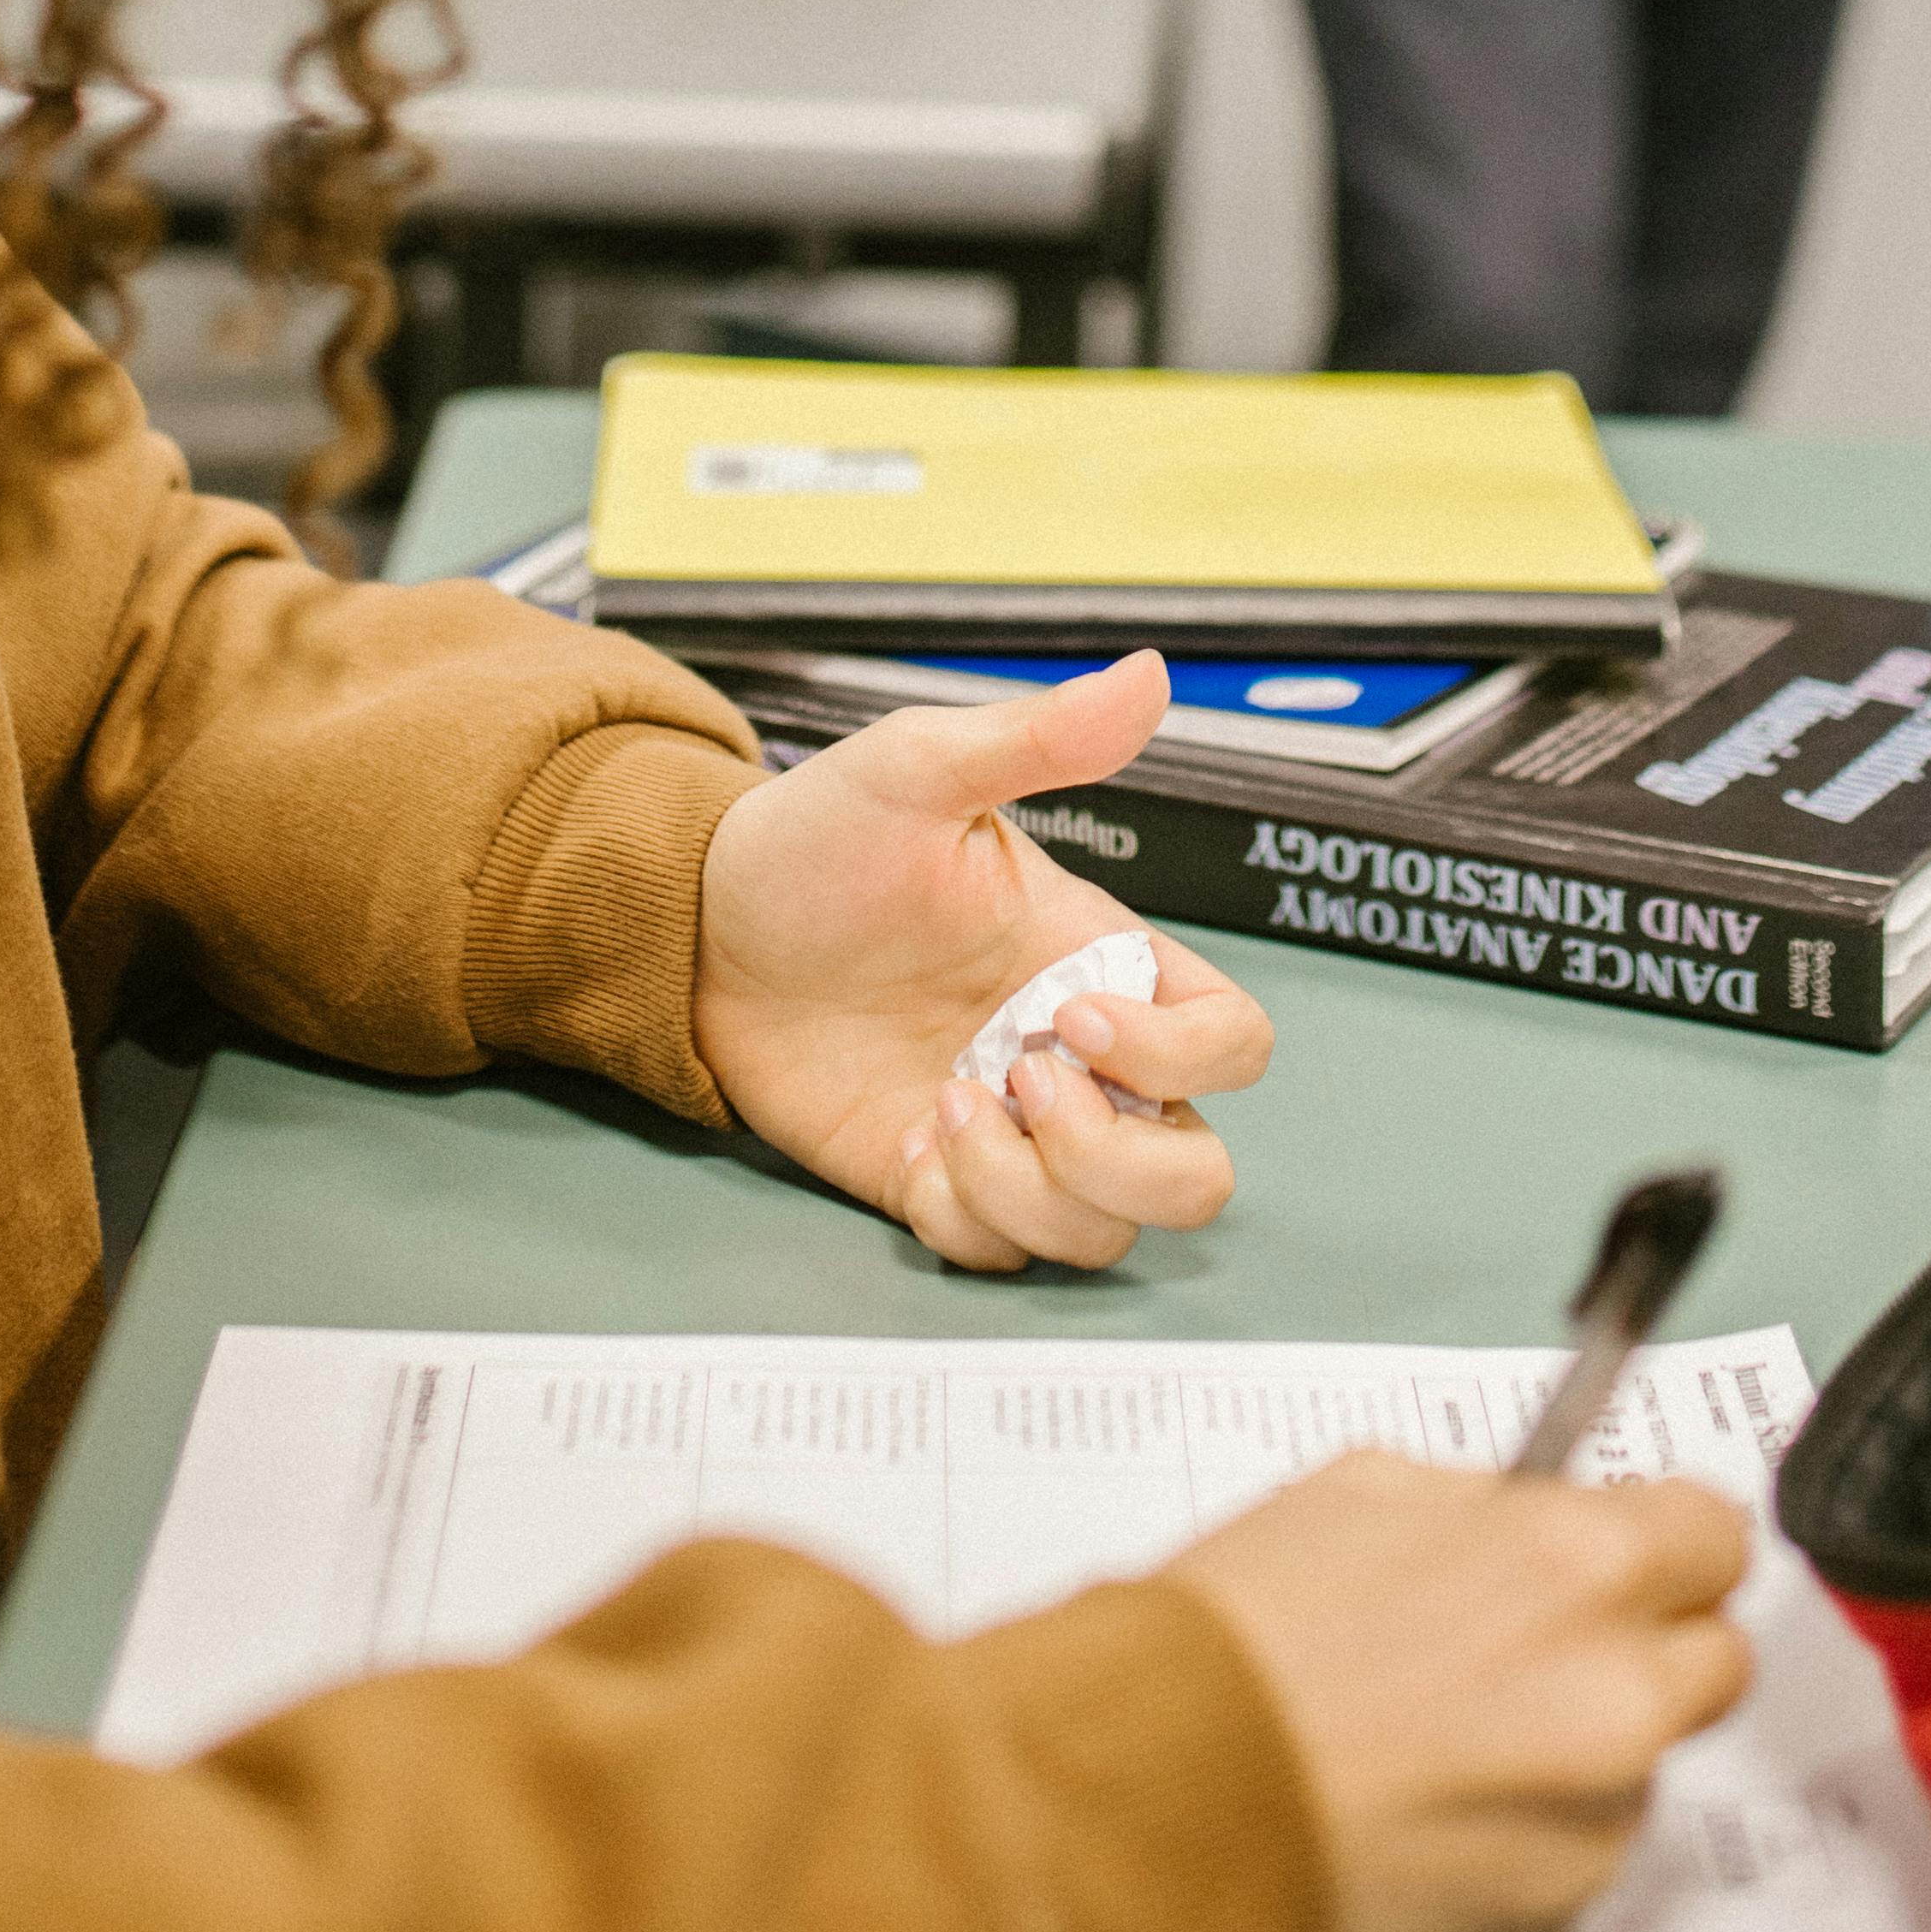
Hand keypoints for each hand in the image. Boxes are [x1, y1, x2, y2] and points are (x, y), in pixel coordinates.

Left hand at [691, 654, 1270, 1270]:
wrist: (698, 926)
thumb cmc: (820, 839)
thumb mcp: (920, 770)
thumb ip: (1037, 738)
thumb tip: (1147, 674)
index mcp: (1096, 963)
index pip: (1232, 1042)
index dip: (1183, 1055)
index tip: (1072, 1015)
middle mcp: (1073, 1063)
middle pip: (1194, 1174)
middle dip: (1121, 1159)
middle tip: (1020, 1084)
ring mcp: (1008, 1133)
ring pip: (1106, 1232)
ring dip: (1034, 1192)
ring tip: (941, 1110)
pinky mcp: (934, 1182)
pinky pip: (1003, 1257)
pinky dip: (969, 1220)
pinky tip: (909, 1141)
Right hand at [1174, 1453, 1753, 1931]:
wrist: (1143, 1807)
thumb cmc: (1230, 1637)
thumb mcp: (1355, 1492)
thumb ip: (1485, 1511)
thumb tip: (1533, 1529)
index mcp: (1578, 1569)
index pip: (1717, 1539)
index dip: (1664, 1550)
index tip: (1622, 1570)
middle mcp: (1613, 1704)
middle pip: (1710, 1669)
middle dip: (1638, 1659)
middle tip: (1527, 1670)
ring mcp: (1586, 1840)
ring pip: (1627, 1785)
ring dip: (1562, 1770)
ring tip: (1424, 1765)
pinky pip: (1557, 1886)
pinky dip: (1503, 1864)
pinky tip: (1406, 1843)